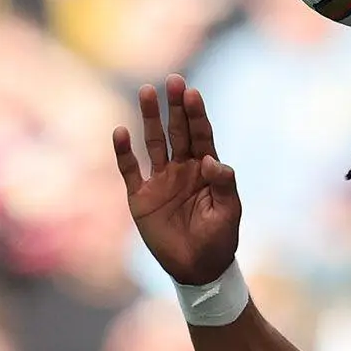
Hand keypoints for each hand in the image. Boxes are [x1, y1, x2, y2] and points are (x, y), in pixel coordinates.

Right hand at [109, 78, 242, 284]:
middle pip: (177, 131)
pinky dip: (124, 152)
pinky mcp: (141, 197)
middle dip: (175, 107)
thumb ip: (224, 184)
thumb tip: (210, 160)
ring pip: (154, 142)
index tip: (192, 93)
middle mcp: (182, 169)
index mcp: (205, 170)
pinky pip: (130, 170)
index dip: (196, 114)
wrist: (198, 270)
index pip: (201, 135)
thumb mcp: (229, 213)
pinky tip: (120, 132)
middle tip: (173, 81)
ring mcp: (160, 181)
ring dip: (150, 118)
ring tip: (147, 91)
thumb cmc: (219, 241)